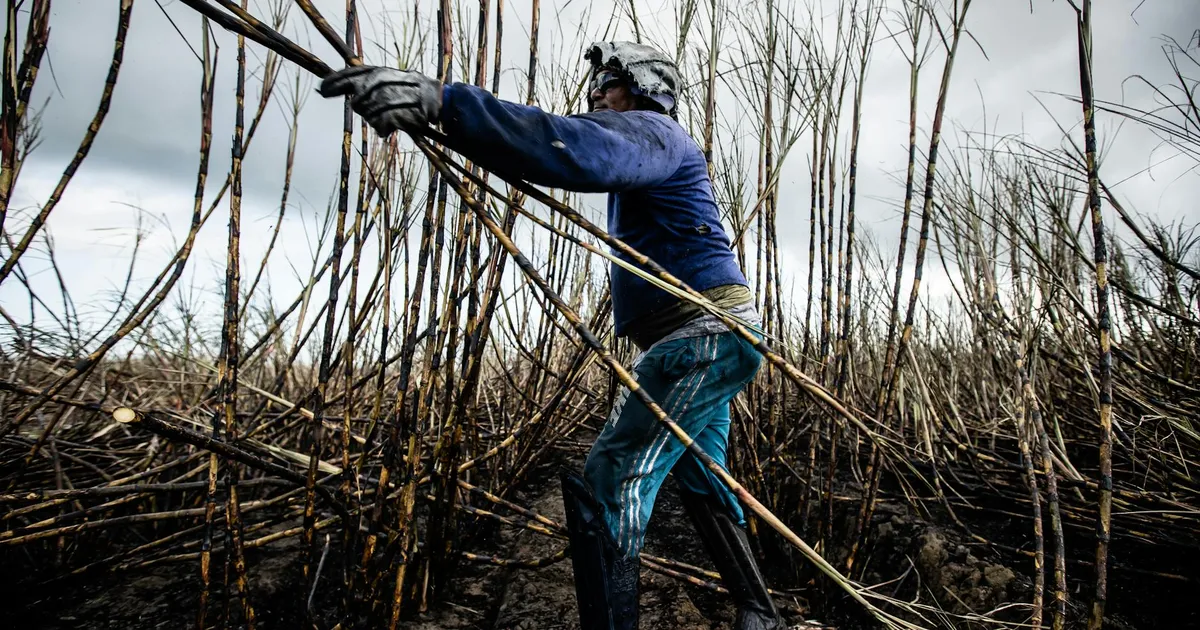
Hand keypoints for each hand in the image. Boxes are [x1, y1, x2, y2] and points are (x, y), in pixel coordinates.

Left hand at [318, 65, 441, 135]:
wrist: (440, 99)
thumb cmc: (413, 92)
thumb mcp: (392, 79)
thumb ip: (369, 82)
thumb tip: (342, 88)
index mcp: (380, 71)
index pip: (351, 75)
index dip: (334, 83)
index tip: (322, 90)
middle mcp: (382, 81)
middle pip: (357, 102)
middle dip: (364, 109)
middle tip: (379, 111)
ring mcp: (390, 97)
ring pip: (368, 115)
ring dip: (376, 120)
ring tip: (390, 118)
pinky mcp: (397, 113)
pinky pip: (379, 126)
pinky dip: (383, 129)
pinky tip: (390, 127)